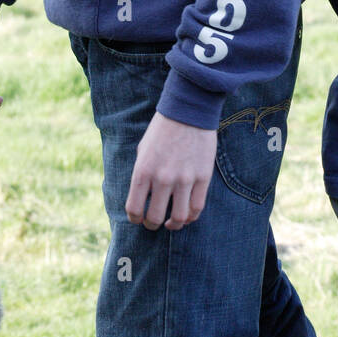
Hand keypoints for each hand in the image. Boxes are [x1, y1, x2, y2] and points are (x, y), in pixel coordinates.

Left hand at [126, 112, 216, 230]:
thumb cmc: (162, 129)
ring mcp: (184, 179)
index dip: (135, 219)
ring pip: (179, 217)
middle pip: (155, 218)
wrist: (188, 111)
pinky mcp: (203, 177)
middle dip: (152, 225)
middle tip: (153, 223)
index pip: (134, 209)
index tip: (138, 218)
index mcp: (143, 171)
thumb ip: (142, 174)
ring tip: (172, 223)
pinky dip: (191, 217)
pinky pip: (197, 207)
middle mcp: (162, 178)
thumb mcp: (143, 150)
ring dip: (174, 225)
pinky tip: (187, 215)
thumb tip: (143, 196)